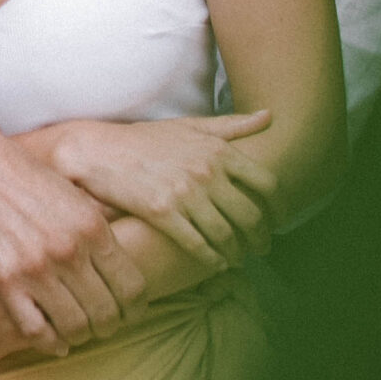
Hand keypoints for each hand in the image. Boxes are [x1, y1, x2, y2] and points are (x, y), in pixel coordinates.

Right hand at [0, 116, 148, 352]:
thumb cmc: (24, 175)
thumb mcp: (74, 193)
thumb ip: (97, 227)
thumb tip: (122, 258)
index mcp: (93, 226)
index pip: (132, 286)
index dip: (135, 308)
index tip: (130, 313)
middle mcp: (69, 250)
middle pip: (107, 312)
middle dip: (110, 326)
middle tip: (105, 327)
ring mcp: (36, 268)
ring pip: (75, 326)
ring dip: (82, 336)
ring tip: (80, 333)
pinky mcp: (3, 280)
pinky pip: (36, 329)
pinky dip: (51, 342)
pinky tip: (55, 341)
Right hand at [46, 109, 277, 264]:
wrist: (101, 151)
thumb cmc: (146, 139)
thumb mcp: (190, 126)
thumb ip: (231, 125)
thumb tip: (268, 116)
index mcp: (218, 150)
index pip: (267, 183)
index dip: (279, 206)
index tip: (279, 220)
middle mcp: (207, 171)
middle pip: (252, 214)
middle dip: (262, 237)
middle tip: (262, 248)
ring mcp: (186, 193)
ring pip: (228, 234)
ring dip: (238, 251)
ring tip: (239, 258)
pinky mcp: (164, 213)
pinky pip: (199, 244)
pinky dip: (213, 259)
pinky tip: (216, 263)